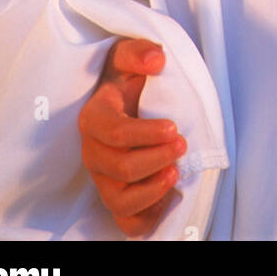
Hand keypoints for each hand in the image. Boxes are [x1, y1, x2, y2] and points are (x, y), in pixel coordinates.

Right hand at [78, 36, 186, 236]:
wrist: (127, 101)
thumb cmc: (128, 80)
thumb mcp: (129, 57)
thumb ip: (139, 52)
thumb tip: (156, 60)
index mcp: (94, 118)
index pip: (115, 134)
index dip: (146, 134)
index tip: (173, 127)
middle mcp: (93, 153)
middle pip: (121, 169)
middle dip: (156, 158)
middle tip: (182, 143)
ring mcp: (103, 180)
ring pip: (120, 201)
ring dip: (153, 191)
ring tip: (176, 172)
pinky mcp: (116, 199)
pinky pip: (128, 223)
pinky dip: (149, 217)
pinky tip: (171, 196)